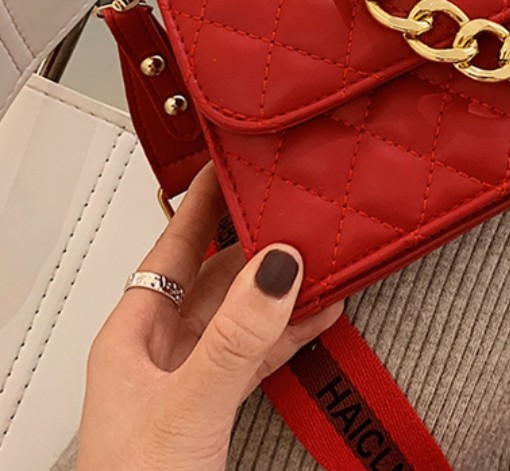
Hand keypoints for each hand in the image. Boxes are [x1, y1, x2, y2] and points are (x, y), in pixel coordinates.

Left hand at [76, 164, 343, 470]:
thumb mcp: (188, 406)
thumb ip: (235, 337)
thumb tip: (276, 266)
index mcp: (133, 335)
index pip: (171, 244)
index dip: (203, 201)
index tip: (233, 160)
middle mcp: (160, 348)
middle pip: (213, 274)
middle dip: (255, 240)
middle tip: (293, 203)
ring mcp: (191, 377)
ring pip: (242, 313)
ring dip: (280, 286)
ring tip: (320, 252)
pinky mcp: (217, 406)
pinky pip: (259, 352)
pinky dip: (290, 331)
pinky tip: (320, 312)